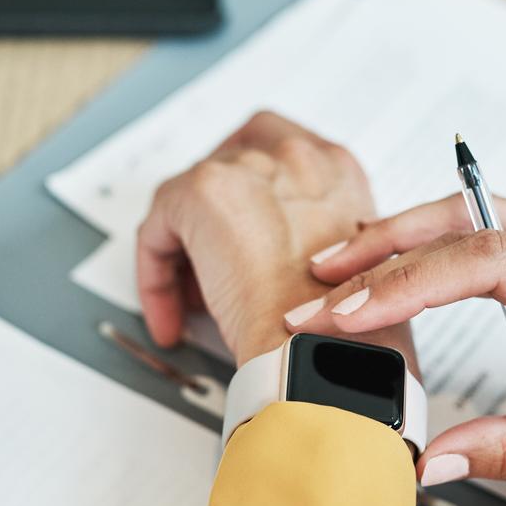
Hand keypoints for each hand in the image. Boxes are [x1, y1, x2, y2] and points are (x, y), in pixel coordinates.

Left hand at [136, 111, 415, 366]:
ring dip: (186, 248)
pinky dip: (157, 272)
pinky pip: (159, 225)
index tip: (245, 237)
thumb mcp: (348, 269)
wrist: (323, 348)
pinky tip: (173, 312)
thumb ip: (318, 244)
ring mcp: (252, 167)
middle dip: (215, 210)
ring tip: (195, 300)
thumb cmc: (343, 326)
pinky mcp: (205, 191)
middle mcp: (300, 157)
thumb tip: (278, 261)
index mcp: (339, 171)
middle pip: (232, 163)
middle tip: (208, 260)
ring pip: (192, 197)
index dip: (255, 199)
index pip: (281, 158)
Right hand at [284, 194, 505, 482]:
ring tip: (342, 267)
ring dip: (408, 235)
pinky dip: (439, 241)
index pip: (491, 261)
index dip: (414, 282)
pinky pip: (497, 229)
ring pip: (480, 214)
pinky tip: (404, 260)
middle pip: (473, 220)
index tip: (353, 313)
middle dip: (388, 249)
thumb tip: (440, 460)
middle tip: (321, 285)